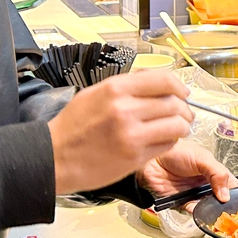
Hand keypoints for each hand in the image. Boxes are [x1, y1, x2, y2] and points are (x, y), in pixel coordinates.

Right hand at [48, 70, 192, 194]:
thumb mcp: (95, 93)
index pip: (163, 80)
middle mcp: (126, 110)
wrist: (54, 157)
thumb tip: (156, 82)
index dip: (179, 86)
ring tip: (176, 128)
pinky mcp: (135, 157)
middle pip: (174, 103)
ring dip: (181, 126)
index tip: (183, 92)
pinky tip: (161, 141)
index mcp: (116, 89)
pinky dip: (170, 142)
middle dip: (184, 108)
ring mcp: (132, 135)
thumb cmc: (72, 126)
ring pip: (176, 125)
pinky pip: (167, 145)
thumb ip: (127, 86)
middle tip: (183, 113)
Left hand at [138, 139, 237, 204]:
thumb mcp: (203, 158)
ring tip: (218, 213)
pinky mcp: (182, 204)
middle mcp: (206, 185)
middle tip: (233, 213)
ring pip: (209, 208)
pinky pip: (193, 212)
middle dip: (227, 207)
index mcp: (215, 172)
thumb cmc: (177, 152)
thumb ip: (218, 174)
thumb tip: (226, 195)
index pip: (232, 185)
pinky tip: (202, 211)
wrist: (152, 159)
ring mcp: (195, 195)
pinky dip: (198, 213)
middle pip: (222, 200)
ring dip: (213, 211)